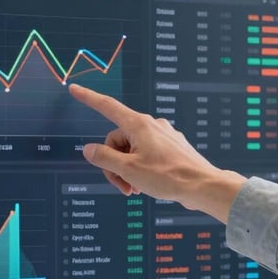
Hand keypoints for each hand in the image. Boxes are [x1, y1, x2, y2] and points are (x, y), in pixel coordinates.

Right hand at [69, 84, 245, 221]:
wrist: (202, 186)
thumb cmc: (168, 176)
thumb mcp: (128, 169)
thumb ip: (104, 158)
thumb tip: (88, 149)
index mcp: (138, 125)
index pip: (107, 107)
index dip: (89, 98)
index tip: (75, 89)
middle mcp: (151, 125)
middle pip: (118, 140)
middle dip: (114, 163)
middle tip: (121, 185)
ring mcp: (163, 135)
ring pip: (132, 149)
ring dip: (127, 169)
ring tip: (135, 189)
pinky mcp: (171, 147)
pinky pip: (147, 153)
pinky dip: (141, 168)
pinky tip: (147, 185)